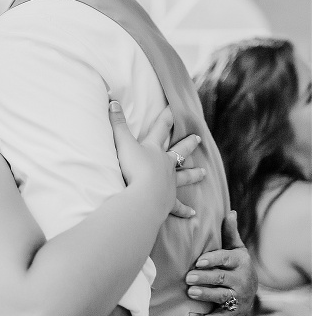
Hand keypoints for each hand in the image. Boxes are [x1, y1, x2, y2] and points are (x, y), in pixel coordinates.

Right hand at [108, 102, 201, 217]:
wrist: (144, 196)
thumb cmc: (133, 169)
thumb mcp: (122, 143)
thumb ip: (117, 123)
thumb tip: (112, 101)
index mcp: (154, 150)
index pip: (161, 129)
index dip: (166, 118)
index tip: (174, 108)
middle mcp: (166, 165)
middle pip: (179, 152)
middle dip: (188, 144)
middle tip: (198, 139)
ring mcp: (169, 183)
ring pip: (184, 177)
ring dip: (193, 174)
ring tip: (204, 173)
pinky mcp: (168, 201)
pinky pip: (178, 206)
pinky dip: (185, 210)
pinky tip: (193, 213)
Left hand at [186, 210, 257, 315]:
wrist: (252, 289)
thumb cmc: (236, 263)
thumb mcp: (236, 248)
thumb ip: (230, 232)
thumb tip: (229, 211)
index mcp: (240, 262)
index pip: (225, 259)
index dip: (212, 260)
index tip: (198, 261)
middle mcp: (242, 279)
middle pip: (221, 278)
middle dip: (204, 278)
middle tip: (188, 277)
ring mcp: (239, 296)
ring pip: (222, 296)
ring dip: (207, 295)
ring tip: (191, 292)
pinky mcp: (236, 310)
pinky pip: (225, 315)